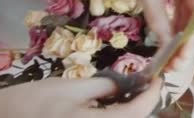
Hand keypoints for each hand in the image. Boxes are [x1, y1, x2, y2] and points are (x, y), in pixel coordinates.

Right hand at [0, 77, 161, 117]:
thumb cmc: (35, 101)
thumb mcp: (73, 87)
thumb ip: (106, 86)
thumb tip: (130, 84)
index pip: (136, 114)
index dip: (152, 96)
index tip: (159, 79)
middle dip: (143, 107)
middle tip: (147, 87)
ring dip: (131, 114)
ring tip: (132, 96)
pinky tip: (114, 108)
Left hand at [109, 0, 193, 69]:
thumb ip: (159, 20)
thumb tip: (167, 47)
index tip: (184, 55)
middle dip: (188, 43)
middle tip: (176, 66)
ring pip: (191, 21)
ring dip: (182, 41)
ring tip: (172, 63)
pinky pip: (182, 16)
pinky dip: (176, 32)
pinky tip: (170, 50)